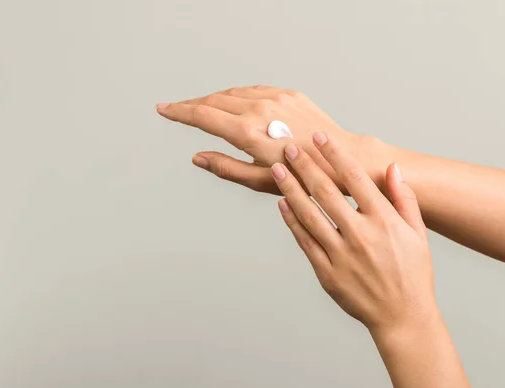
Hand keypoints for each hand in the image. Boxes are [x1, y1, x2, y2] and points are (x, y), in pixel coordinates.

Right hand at [156, 86, 384, 193]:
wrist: (341, 159)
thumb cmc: (302, 177)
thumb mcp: (259, 180)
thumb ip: (225, 167)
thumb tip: (197, 157)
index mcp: (248, 131)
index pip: (202, 116)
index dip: (179, 112)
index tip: (163, 109)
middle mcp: (259, 108)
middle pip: (213, 101)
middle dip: (191, 105)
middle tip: (176, 110)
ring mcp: (275, 98)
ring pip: (232, 93)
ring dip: (213, 99)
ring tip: (200, 108)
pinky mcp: (289, 94)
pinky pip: (254, 90)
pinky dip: (236, 95)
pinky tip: (231, 103)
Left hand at [273, 132, 435, 332]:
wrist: (403, 317)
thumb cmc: (413, 274)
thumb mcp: (418, 234)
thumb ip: (404, 199)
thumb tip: (393, 168)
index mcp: (384, 221)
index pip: (355, 178)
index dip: (335, 154)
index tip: (320, 138)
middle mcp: (360, 234)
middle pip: (326, 192)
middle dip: (304, 165)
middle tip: (288, 147)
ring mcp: (341, 254)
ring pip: (309, 214)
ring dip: (290, 189)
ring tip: (277, 170)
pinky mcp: (327, 272)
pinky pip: (304, 241)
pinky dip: (292, 221)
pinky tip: (282, 204)